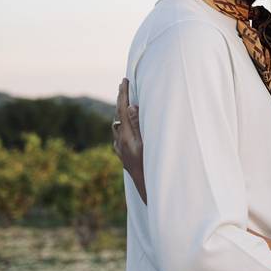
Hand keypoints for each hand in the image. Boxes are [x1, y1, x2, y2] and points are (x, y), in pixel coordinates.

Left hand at [113, 78, 146, 203]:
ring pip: (117, 126)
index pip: (122, 109)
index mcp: (126, 136)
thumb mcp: (147, 143)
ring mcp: (121, 150)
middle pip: (118, 116)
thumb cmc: (152, 166)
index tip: (124, 80)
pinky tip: (125, 128)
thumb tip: (130, 107)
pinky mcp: (123, 156)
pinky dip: (122, 126)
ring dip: (121, 113)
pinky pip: (119, 136)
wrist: (148, 190)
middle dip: (121, 100)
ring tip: (125, 103)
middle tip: (123, 86)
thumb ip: (138, 124)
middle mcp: (120, 142)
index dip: (123, 94)